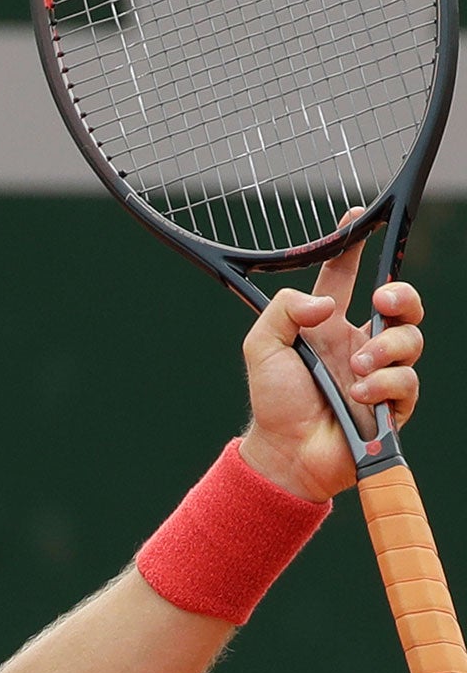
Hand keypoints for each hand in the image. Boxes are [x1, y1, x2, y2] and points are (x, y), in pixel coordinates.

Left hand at [238, 215, 422, 501]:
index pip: (344, 278)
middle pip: (401, 304)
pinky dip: (384, 384)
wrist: (286, 453)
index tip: (354, 219)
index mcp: (326, 326)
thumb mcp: (262, 346)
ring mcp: (379, 372)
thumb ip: (285, 310)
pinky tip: (359, 396)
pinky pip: (408, 381)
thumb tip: (328, 304)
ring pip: (410, 340)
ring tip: (356, 369)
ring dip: (385, 349)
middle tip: (382, 301)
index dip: (351, 249)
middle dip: (401, 295)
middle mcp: (358, 343)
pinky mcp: (394, 403)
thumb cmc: (273, 401)